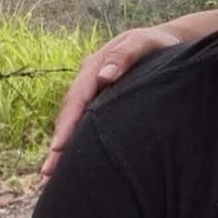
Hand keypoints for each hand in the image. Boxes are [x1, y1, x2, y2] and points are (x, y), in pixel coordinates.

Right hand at [42, 26, 181, 176]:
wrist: (168, 42)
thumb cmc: (158, 44)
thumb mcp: (143, 43)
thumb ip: (125, 55)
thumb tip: (104, 76)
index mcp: (94, 67)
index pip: (77, 99)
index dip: (68, 124)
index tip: (59, 147)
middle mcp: (90, 82)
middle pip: (70, 115)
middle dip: (59, 144)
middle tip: (48, 172)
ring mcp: (96, 93)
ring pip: (77, 122)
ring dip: (65, 147)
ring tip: (53, 175)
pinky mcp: (106, 103)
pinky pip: (90, 123)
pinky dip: (81, 141)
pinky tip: (77, 161)